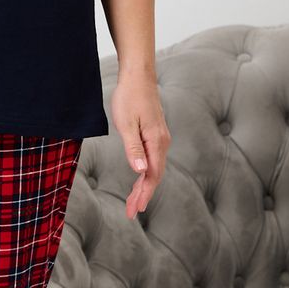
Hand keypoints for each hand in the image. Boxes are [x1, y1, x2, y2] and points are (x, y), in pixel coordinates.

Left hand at [109, 69, 171, 219]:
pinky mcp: (155, 133)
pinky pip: (153, 159)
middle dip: (143, 194)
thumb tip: (140, 171)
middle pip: (154, 175)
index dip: (144, 194)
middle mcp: (162, 142)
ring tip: (133, 201)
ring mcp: (160, 138)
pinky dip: (145, 172)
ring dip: (144, 185)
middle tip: (131, 212)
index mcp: (156, 142)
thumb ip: (134, 149)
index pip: (152, 175)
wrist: (138, 75)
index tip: (136, 210)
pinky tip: (139, 179)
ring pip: (154, 168)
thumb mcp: (126, 124)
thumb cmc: (129, 97)